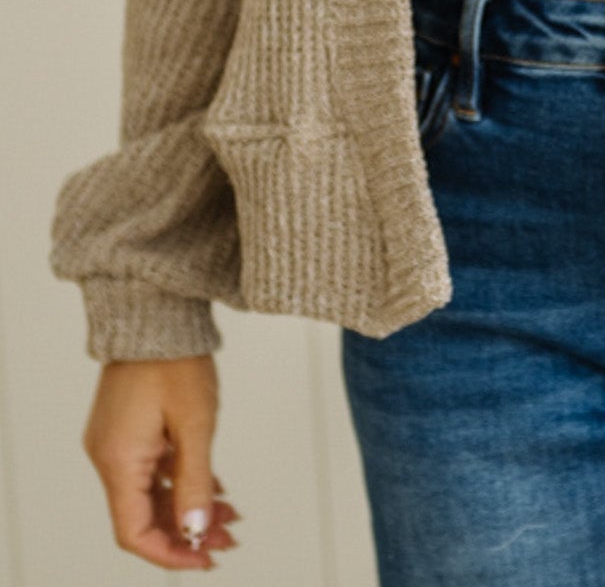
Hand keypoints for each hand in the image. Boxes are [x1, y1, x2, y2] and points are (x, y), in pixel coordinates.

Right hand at [83, 356, 239, 569]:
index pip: (134, 531)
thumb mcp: (196, 424)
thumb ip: (194, 483)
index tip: (206, 558)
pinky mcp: (126, 428)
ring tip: (231, 513)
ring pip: (150, 493)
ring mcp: (116, 442)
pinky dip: (179, 482)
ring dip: (188, 507)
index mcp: (118, 460)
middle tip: (229, 536)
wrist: (156, 310)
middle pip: (143, 516)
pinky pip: (151, 470)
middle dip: (187, 531)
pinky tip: (213, 487)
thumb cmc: (174, 357)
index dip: (170, 553)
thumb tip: (196, 531)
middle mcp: (109, 456)